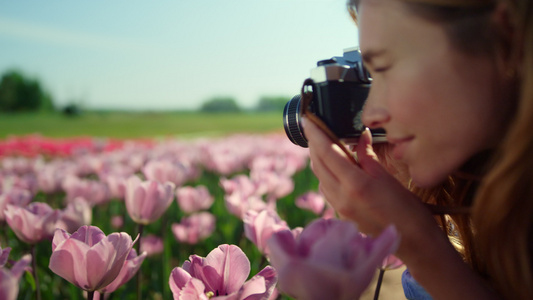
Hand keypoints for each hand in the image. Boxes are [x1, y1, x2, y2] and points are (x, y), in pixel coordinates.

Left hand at [303, 118, 500, 298]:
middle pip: (318, 164)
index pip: (326, 153)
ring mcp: (338, 208)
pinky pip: (326, 189)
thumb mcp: (387, 176)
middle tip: (315, 128)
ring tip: (324, 144)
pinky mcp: (340, 215)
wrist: (412, 241)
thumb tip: (360, 135)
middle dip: (314, 144)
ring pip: (320, 177)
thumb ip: (367, 155)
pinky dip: (325, 174)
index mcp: (354, 184)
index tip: (308, 120)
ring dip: (318, 159)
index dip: (315, 135)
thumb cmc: (406, 207)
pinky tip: (334, 167)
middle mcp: (341, 197)